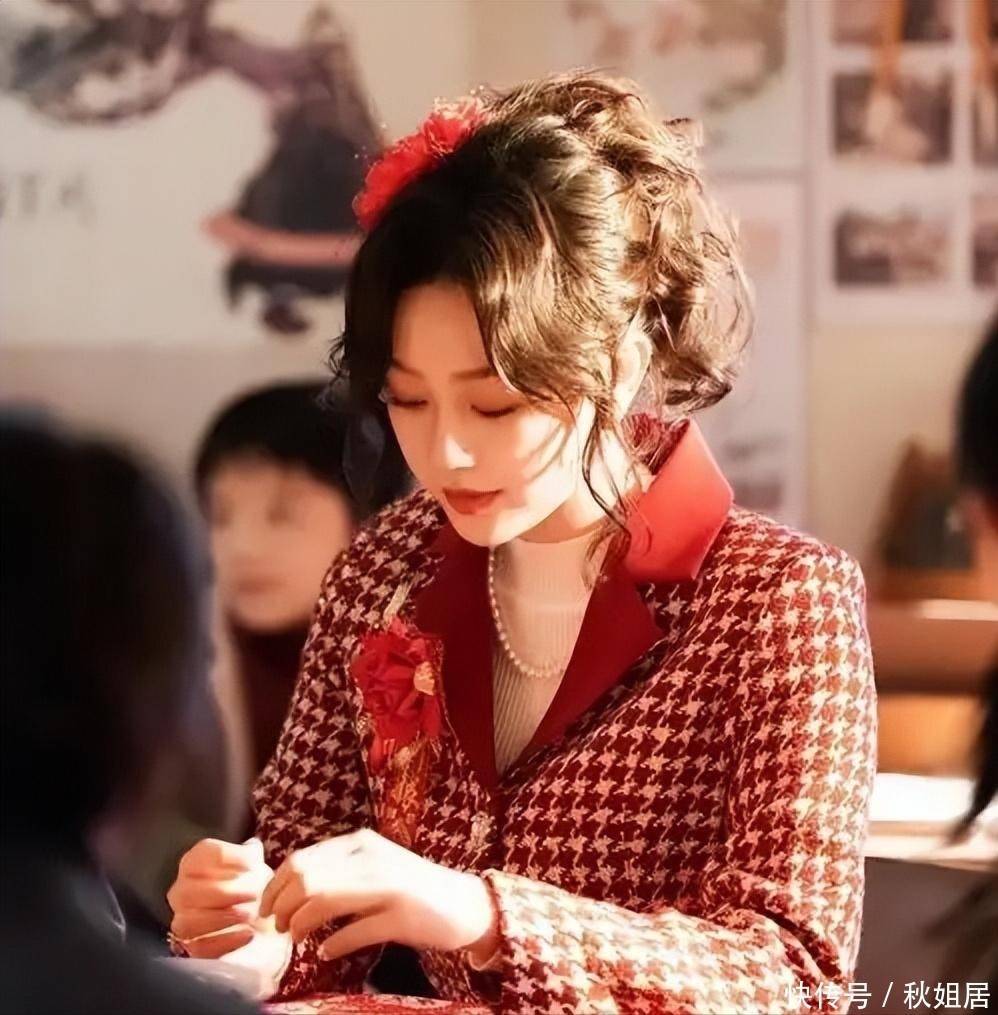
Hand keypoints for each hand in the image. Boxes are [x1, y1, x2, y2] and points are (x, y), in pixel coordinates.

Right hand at [167, 838, 274, 959]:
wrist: (260, 921)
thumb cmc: (252, 886)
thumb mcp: (255, 866)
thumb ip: (250, 855)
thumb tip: (250, 850)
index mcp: (194, 863)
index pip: (200, 855)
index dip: (228, 858)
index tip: (251, 865)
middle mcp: (181, 891)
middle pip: (187, 891)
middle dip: (223, 893)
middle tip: (252, 894)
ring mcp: (183, 922)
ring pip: (187, 923)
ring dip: (222, 918)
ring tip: (250, 914)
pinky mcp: (192, 950)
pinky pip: (200, 948)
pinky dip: (227, 941)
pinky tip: (248, 933)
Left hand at [258, 828, 499, 963]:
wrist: (466, 904)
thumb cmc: (413, 888)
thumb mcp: (373, 867)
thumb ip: (338, 870)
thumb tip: (288, 887)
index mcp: (361, 843)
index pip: (301, 859)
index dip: (274, 887)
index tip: (266, 909)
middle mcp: (372, 858)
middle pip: (306, 878)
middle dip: (281, 907)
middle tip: (278, 928)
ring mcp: (388, 887)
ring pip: (323, 899)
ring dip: (300, 924)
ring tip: (296, 939)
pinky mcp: (401, 918)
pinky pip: (353, 932)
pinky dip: (332, 945)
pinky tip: (326, 952)